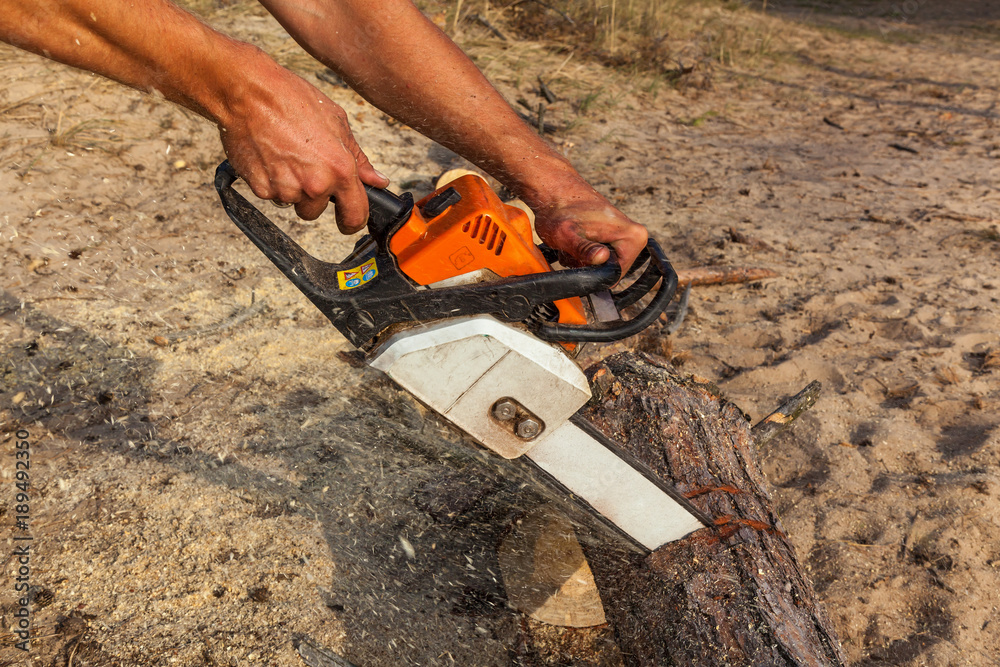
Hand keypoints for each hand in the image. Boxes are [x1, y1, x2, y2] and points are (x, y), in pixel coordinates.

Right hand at [218, 49, 387, 231]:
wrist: (247, 92)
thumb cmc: (291, 99)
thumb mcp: (336, 122)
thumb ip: (358, 158)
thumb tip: (377, 180)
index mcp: (339, 169)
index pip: (355, 215)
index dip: (352, 222)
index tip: (348, 221)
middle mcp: (314, 184)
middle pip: (316, 211)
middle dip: (312, 195)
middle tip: (303, 164)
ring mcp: (286, 189)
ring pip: (293, 203)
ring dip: (291, 188)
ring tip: (285, 156)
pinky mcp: (261, 189)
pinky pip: (271, 195)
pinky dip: (270, 182)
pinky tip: (269, 157)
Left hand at [530, 190, 648, 276]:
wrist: (556, 189)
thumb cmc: (560, 210)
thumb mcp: (566, 235)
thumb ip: (584, 249)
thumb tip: (601, 257)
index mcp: (633, 236)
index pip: (616, 276)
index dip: (592, 274)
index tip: (577, 259)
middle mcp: (636, 236)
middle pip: (611, 271)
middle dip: (588, 266)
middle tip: (571, 251)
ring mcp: (627, 234)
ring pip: (604, 264)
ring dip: (584, 260)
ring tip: (571, 245)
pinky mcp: (617, 234)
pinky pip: (602, 255)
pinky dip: (585, 253)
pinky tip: (575, 241)